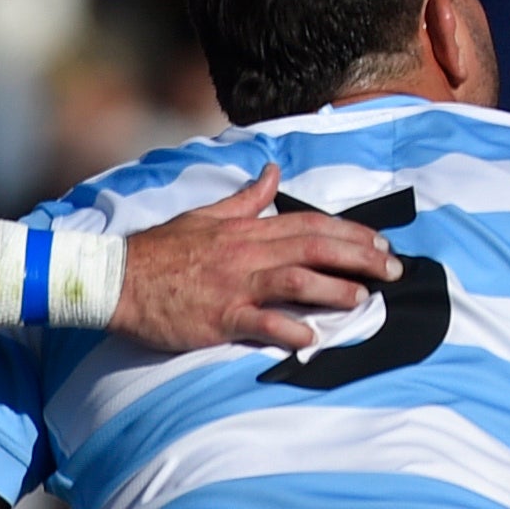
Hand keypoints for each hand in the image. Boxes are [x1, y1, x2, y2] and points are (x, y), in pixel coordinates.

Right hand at [109, 167, 391, 352]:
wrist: (117, 278)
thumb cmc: (162, 249)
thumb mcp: (207, 214)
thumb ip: (246, 197)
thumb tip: (273, 171)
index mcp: (247, 228)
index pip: (311, 225)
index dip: (350, 233)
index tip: (380, 244)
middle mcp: (247, 252)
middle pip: (314, 247)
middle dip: (358, 257)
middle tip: (393, 271)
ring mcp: (233, 285)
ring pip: (293, 280)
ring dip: (332, 289)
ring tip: (362, 299)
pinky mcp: (217, 317)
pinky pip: (258, 322)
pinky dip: (286, 328)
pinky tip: (311, 338)